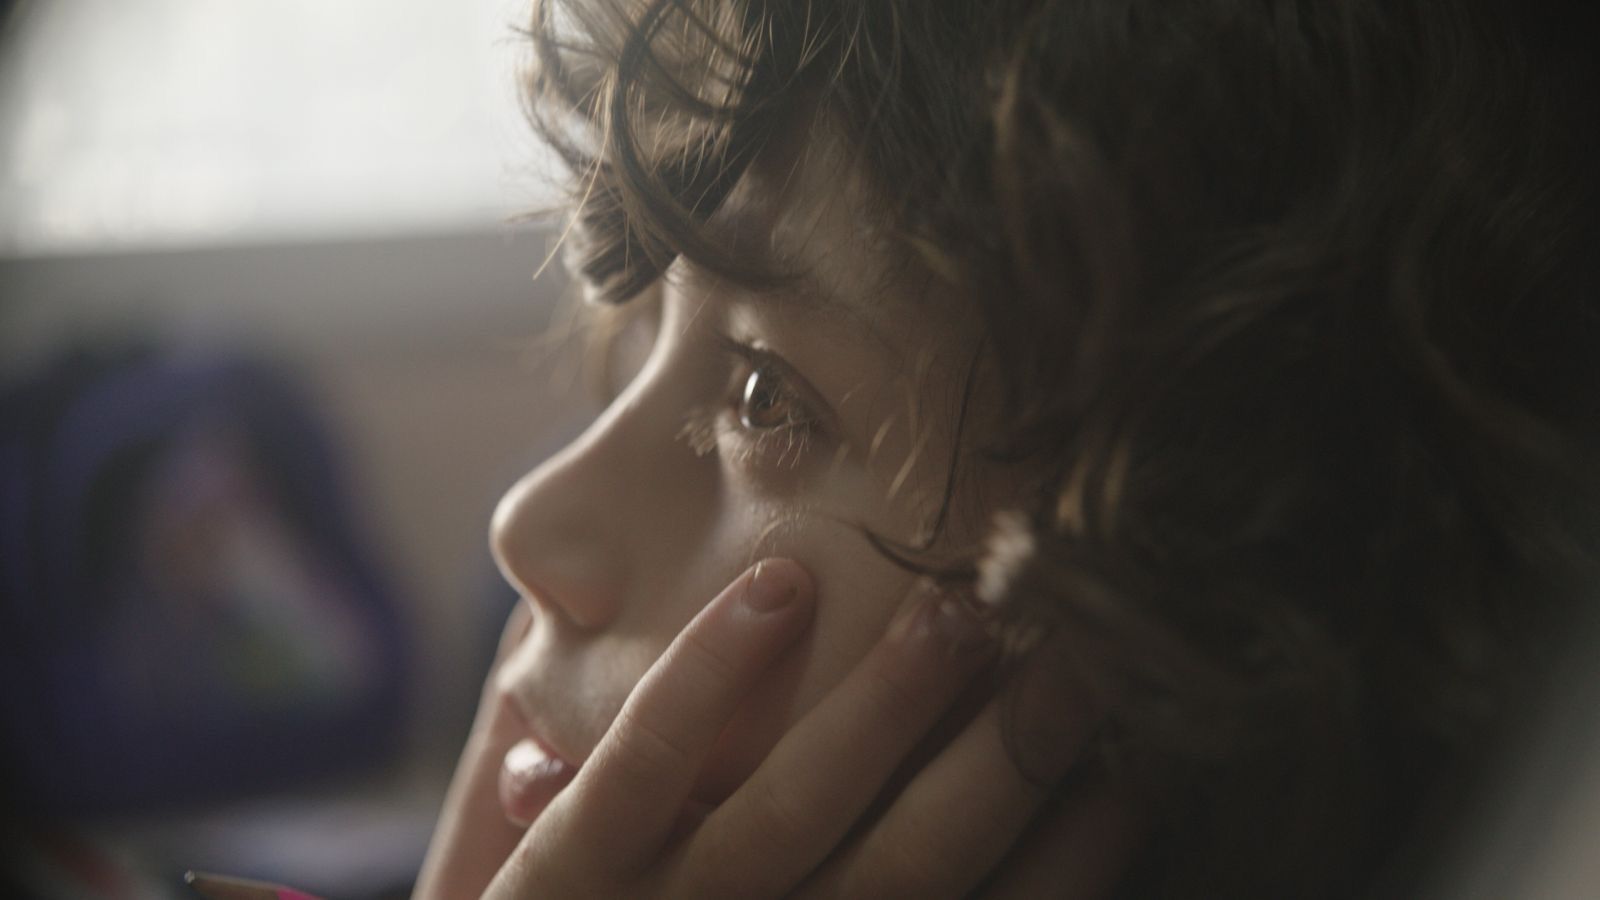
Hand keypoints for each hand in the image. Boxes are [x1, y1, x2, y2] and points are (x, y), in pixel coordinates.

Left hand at [468, 559, 1139, 898]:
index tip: (1143, 760)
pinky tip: (783, 585)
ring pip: (788, 815)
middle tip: (1092, 649)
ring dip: (886, 707)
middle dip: (1008, 761)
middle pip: (911, 870)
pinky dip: (709, 680)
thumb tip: (1030, 820)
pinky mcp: (555, 887)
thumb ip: (862, 882)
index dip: (1073, 858)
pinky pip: (638, 775)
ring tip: (963, 610)